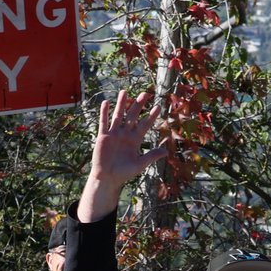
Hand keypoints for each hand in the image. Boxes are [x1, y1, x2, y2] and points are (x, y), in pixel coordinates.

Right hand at [80, 90, 169, 219]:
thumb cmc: (124, 173)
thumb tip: (166, 151)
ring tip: (125, 91)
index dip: (151, 116)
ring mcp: (114, 133)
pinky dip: (104, 113)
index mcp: (135, 139)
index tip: (158, 106)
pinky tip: (106, 102)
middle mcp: (125, 134)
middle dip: (139, 105)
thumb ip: (151, 156)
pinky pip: (104, 122)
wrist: (108, 178)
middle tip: (145, 93)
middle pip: (133, 116)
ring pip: (118, 115)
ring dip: (121, 104)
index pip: (145, 125)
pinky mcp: (103, 136)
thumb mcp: (140, 164)